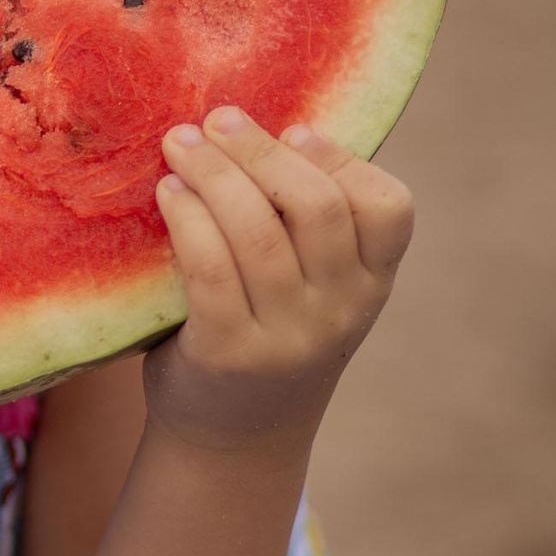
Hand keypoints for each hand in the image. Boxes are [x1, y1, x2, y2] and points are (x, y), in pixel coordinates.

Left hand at [145, 105, 414, 460]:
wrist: (233, 436)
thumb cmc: (265, 330)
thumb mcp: (310, 285)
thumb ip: (301, 223)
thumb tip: (255, 125)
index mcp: (371, 283)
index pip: (389, 208)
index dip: (341, 158)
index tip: (293, 129)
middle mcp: (342, 311)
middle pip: (317, 207)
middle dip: (261, 152)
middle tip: (216, 119)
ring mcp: (290, 337)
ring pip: (258, 233)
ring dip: (213, 175)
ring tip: (178, 143)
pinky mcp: (230, 353)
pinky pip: (210, 269)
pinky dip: (187, 219)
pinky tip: (167, 192)